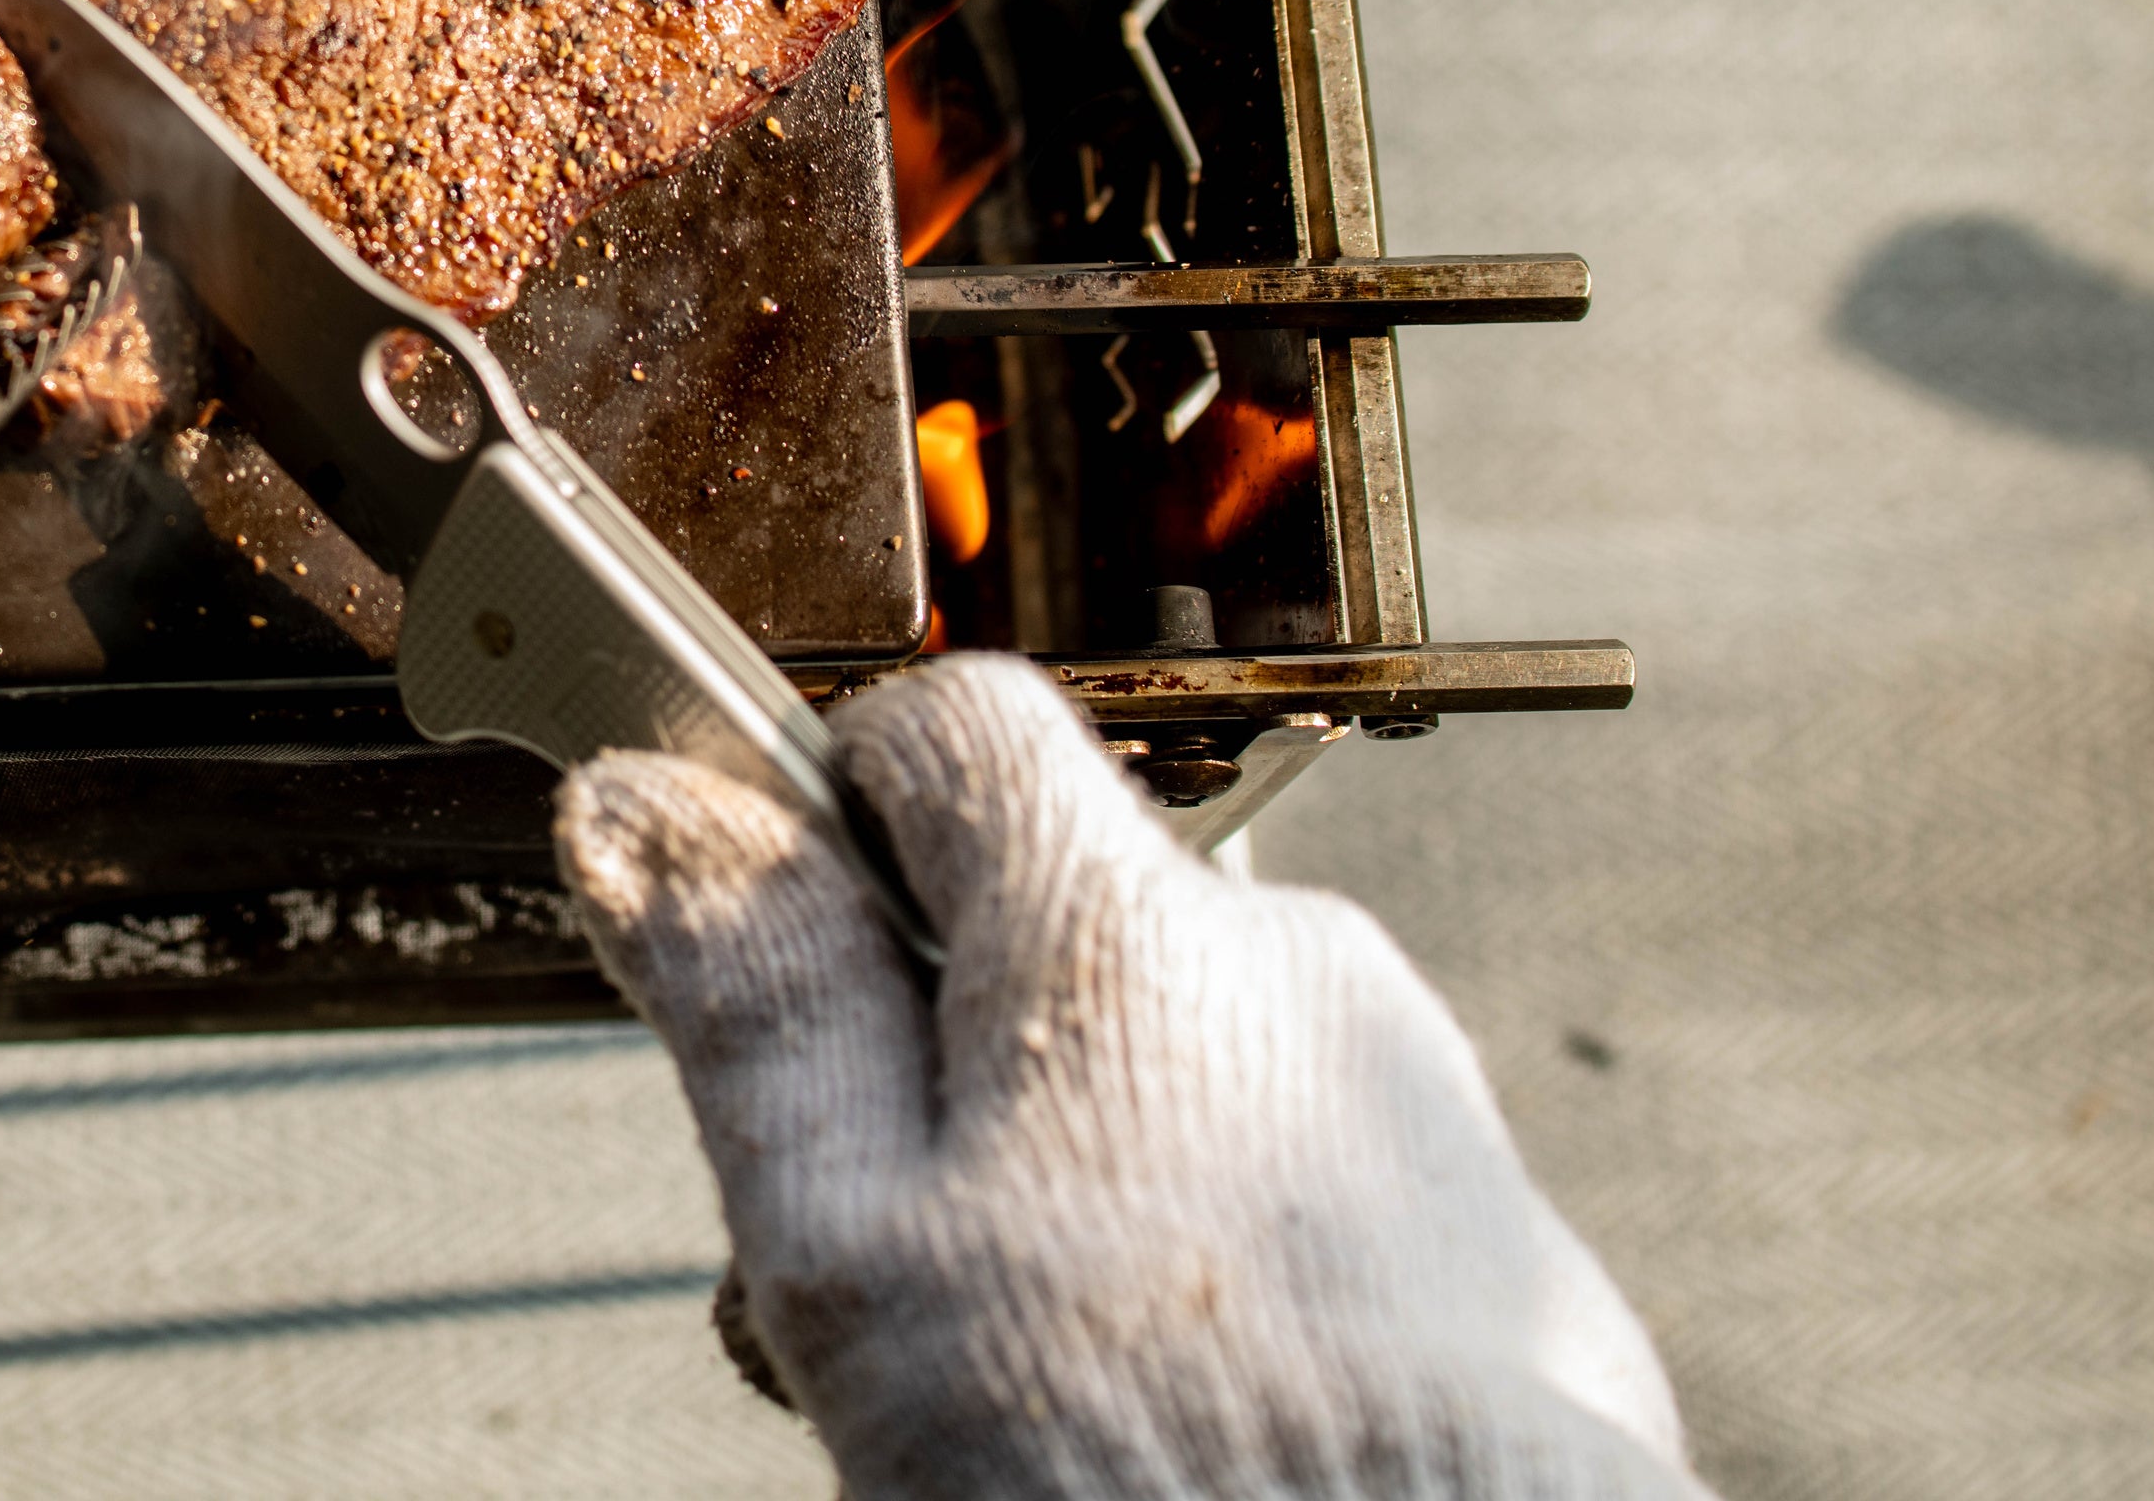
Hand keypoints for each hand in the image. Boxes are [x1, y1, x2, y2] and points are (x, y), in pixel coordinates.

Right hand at [556, 652, 1705, 1500]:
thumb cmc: (1130, 1481)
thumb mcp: (856, 1253)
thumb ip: (762, 1009)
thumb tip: (643, 802)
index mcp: (1127, 933)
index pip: (956, 728)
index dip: (837, 824)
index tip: (784, 965)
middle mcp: (1301, 978)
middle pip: (1058, 939)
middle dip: (948, 1079)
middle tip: (889, 1292)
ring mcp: (1426, 1122)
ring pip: (1181, 1089)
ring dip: (1082, 1197)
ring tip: (1039, 1401)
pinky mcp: (1511, 1276)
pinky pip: (1315, 1213)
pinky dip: (1229, 1289)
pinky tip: (1191, 1426)